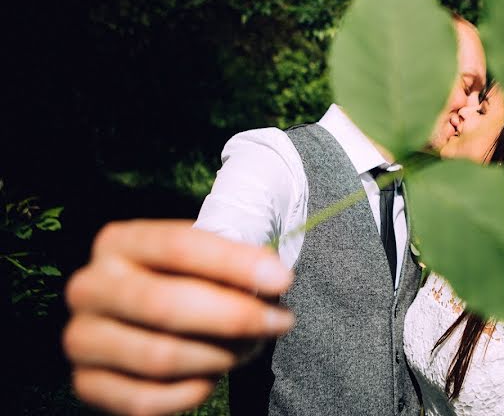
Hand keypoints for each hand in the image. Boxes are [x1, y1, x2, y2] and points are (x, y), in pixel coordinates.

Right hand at [63, 219, 293, 415]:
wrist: (145, 318)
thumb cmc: (189, 280)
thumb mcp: (205, 259)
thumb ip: (234, 264)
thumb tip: (274, 280)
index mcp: (119, 242)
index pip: (179, 246)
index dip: (234, 263)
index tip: (283, 280)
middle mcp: (90, 286)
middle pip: (165, 304)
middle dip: (234, 317)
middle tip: (279, 322)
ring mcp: (82, 337)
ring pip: (159, 356)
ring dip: (219, 357)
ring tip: (250, 348)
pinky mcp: (86, 383)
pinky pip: (146, 400)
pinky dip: (190, 391)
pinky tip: (211, 376)